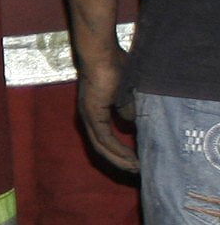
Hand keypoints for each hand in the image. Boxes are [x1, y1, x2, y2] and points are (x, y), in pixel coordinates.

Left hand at [76, 56, 139, 173]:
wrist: (100, 53)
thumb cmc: (113, 65)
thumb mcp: (125, 91)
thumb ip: (125, 107)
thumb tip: (130, 122)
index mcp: (94, 110)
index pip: (104, 137)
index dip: (118, 150)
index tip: (135, 160)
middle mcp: (88, 116)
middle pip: (101, 146)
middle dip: (118, 160)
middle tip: (135, 171)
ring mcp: (88, 115)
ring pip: (101, 146)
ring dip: (119, 159)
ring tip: (135, 169)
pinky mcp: (92, 114)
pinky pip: (104, 139)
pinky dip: (117, 150)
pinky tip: (130, 159)